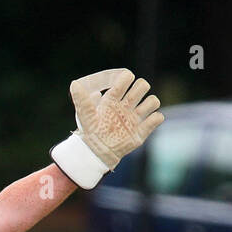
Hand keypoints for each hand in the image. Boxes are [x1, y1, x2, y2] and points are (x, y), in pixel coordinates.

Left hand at [51, 68, 163, 187]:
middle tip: (129, 101)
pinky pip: (157, 118)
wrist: (95, 154)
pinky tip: (144, 124)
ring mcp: (135, 118)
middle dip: (140, 88)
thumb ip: (81, 99)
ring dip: (150, 103)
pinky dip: (155, 119)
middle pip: (143, 85)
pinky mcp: (141, 131)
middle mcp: (126, 105)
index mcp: (113, 98)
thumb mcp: (84, 115)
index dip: (126, 78)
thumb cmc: (89, 132)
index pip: (126, 77)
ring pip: (153, 100)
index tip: (119, 88)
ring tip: (138, 113)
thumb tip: (75, 84)